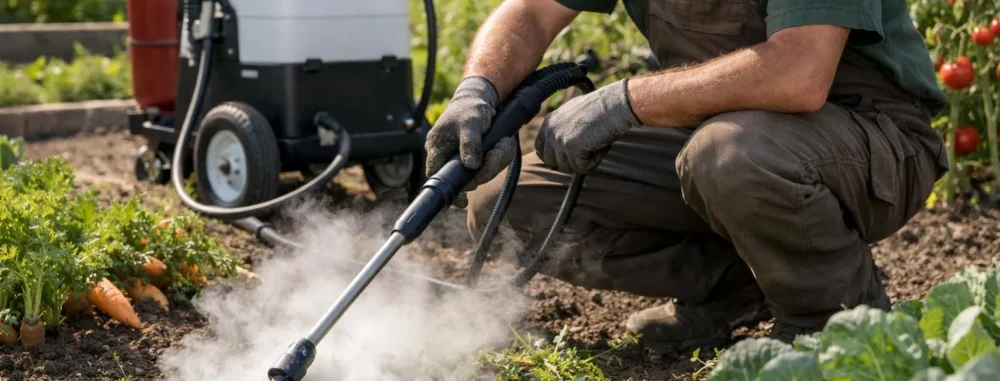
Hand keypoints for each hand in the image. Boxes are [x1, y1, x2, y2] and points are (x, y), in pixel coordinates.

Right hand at [425, 76, 517, 207]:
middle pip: (464, 180)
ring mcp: (461, 160)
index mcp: (437, 148)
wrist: (481, 99)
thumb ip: (470, 143)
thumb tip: (471, 165)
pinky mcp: (475, 160)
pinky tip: (504, 145)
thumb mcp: (470, 122)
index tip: (463, 200)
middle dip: (486, 170)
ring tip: (505, 143)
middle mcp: (446, 157)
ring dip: (496, 162)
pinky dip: (499, 159)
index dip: (449, 191)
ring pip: (479, 175)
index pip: (436, 176)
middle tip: (500, 150)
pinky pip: (488, 168)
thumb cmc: (470, 109)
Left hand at [535, 79, 640, 173]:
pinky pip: (580, 169)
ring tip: (597, 146)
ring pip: (566, 167)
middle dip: (568, 162)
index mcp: (550, 121)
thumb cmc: (601, 109)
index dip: (553, 156)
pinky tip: (602, 148)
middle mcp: (551, 131)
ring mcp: (559, 140)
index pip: (540, 148)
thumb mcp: (575, 116)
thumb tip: (562, 155)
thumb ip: (564, 131)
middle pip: (551, 162)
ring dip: (583, 162)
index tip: (567, 158)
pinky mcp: (571, 149)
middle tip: (585, 155)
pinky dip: (593, 162)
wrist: (614, 104)